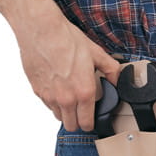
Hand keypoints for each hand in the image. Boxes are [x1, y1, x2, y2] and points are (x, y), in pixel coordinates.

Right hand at [16, 14, 120, 131]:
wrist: (41, 30)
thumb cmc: (66, 39)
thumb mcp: (96, 53)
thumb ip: (111, 70)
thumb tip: (118, 79)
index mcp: (84, 92)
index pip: (87, 123)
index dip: (90, 124)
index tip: (91, 120)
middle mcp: (66, 98)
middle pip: (71, 125)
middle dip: (77, 122)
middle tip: (80, 113)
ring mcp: (50, 97)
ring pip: (58, 117)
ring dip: (64, 112)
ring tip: (69, 99)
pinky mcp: (37, 91)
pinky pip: (47, 104)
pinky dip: (52, 101)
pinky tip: (56, 88)